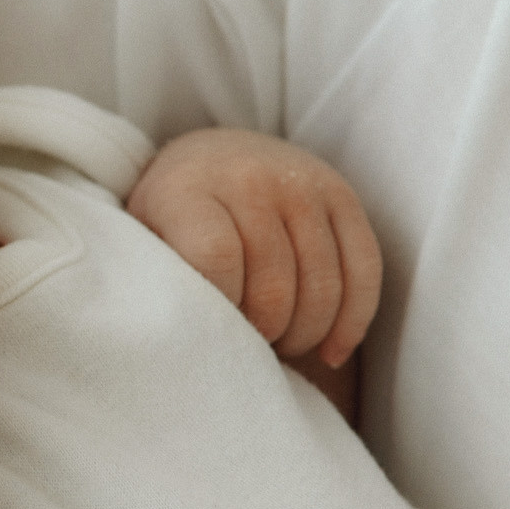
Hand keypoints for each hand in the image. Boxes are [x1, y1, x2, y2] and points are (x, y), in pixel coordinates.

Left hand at [126, 128, 380, 367]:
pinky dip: (353, 321)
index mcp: (188, 189)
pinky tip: (331, 351)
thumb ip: (159, 277)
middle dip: (267, 332)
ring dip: (307, 333)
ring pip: (323, 284)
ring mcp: (301, 183)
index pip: (216, 257)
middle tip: (254, 347)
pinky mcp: (341, 195)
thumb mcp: (144, 237)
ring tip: (283, 345)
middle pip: (275, 281)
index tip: (216, 327)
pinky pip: (365, 269)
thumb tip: (182, 339)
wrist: (212, 156)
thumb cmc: (172, 218)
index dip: (222, 306)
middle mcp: (249, 178)